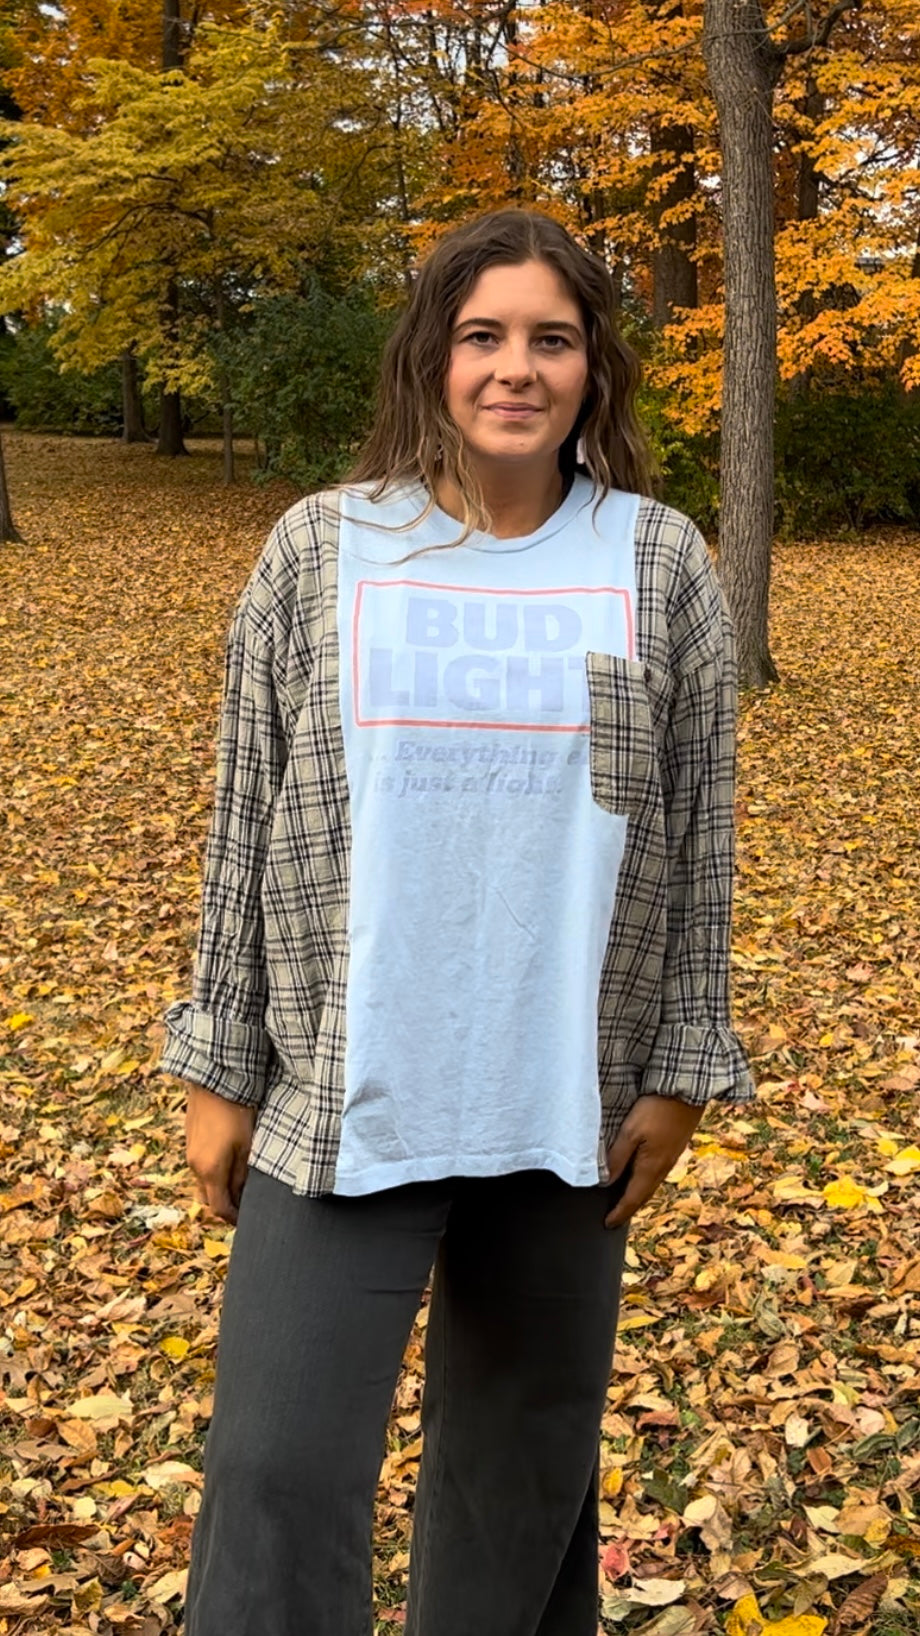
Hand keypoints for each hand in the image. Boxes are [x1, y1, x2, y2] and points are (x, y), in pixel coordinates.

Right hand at [185, 1083, 256, 1225]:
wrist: (213, 1082)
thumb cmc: (236, 1113)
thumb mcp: (246, 1146)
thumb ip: (241, 1175)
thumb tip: (241, 1195)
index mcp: (210, 1171)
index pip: (219, 1208)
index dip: (234, 1219)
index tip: (247, 1219)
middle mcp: (195, 1167)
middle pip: (208, 1199)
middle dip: (225, 1205)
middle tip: (244, 1202)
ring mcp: (190, 1154)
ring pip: (203, 1183)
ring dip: (218, 1188)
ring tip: (238, 1181)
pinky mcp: (189, 1142)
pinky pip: (199, 1168)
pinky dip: (212, 1173)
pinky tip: (227, 1162)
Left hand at [604, 1094, 704, 1227]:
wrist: (686, 1092)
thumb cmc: (656, 1110)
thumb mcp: (631, 1132)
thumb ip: (617, 1157)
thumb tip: (606, 1182)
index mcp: (651, 1168)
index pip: (632, 1199)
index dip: (619, 1213)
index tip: (608, 1224)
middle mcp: (663, 1168)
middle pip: (643, 1196)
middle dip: (629, 1209)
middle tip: (615, 1218)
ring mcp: (670, 1159)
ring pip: (651, 1185)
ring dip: (638, 1196)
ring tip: (624, 1201)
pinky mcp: (674, 1148)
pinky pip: (657, 1174)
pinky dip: (645, 1183)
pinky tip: (639, 1176)